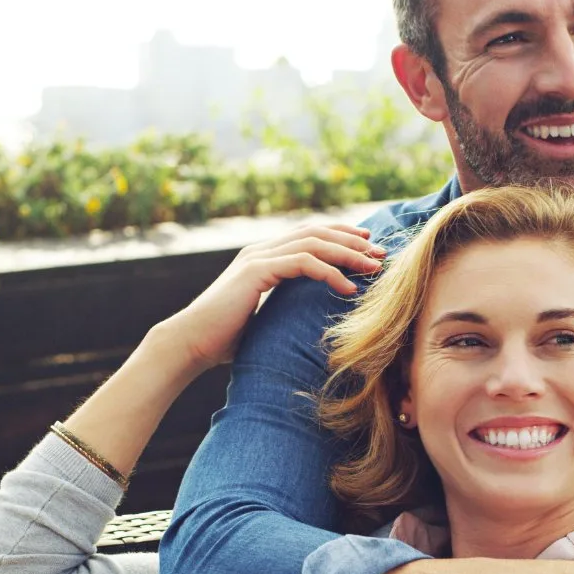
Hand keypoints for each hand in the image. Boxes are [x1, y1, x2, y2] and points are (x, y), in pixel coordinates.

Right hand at [159, 223, 384, 371]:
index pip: (310, 235)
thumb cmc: (224, 339)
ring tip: (374, 269)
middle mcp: (261, 249)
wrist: (191, 342)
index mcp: (263, 256)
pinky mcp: (257, 271)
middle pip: (317, 232)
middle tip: (382, 254)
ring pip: (314, 243)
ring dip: (348, 254)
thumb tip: (305, 322)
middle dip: (352, 241)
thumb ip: (282, 309)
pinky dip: (331, 273)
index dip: (341, 237)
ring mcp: (258, 257)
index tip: (369, 249)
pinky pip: (304, 263)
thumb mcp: (263, 317)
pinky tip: (350, 288)